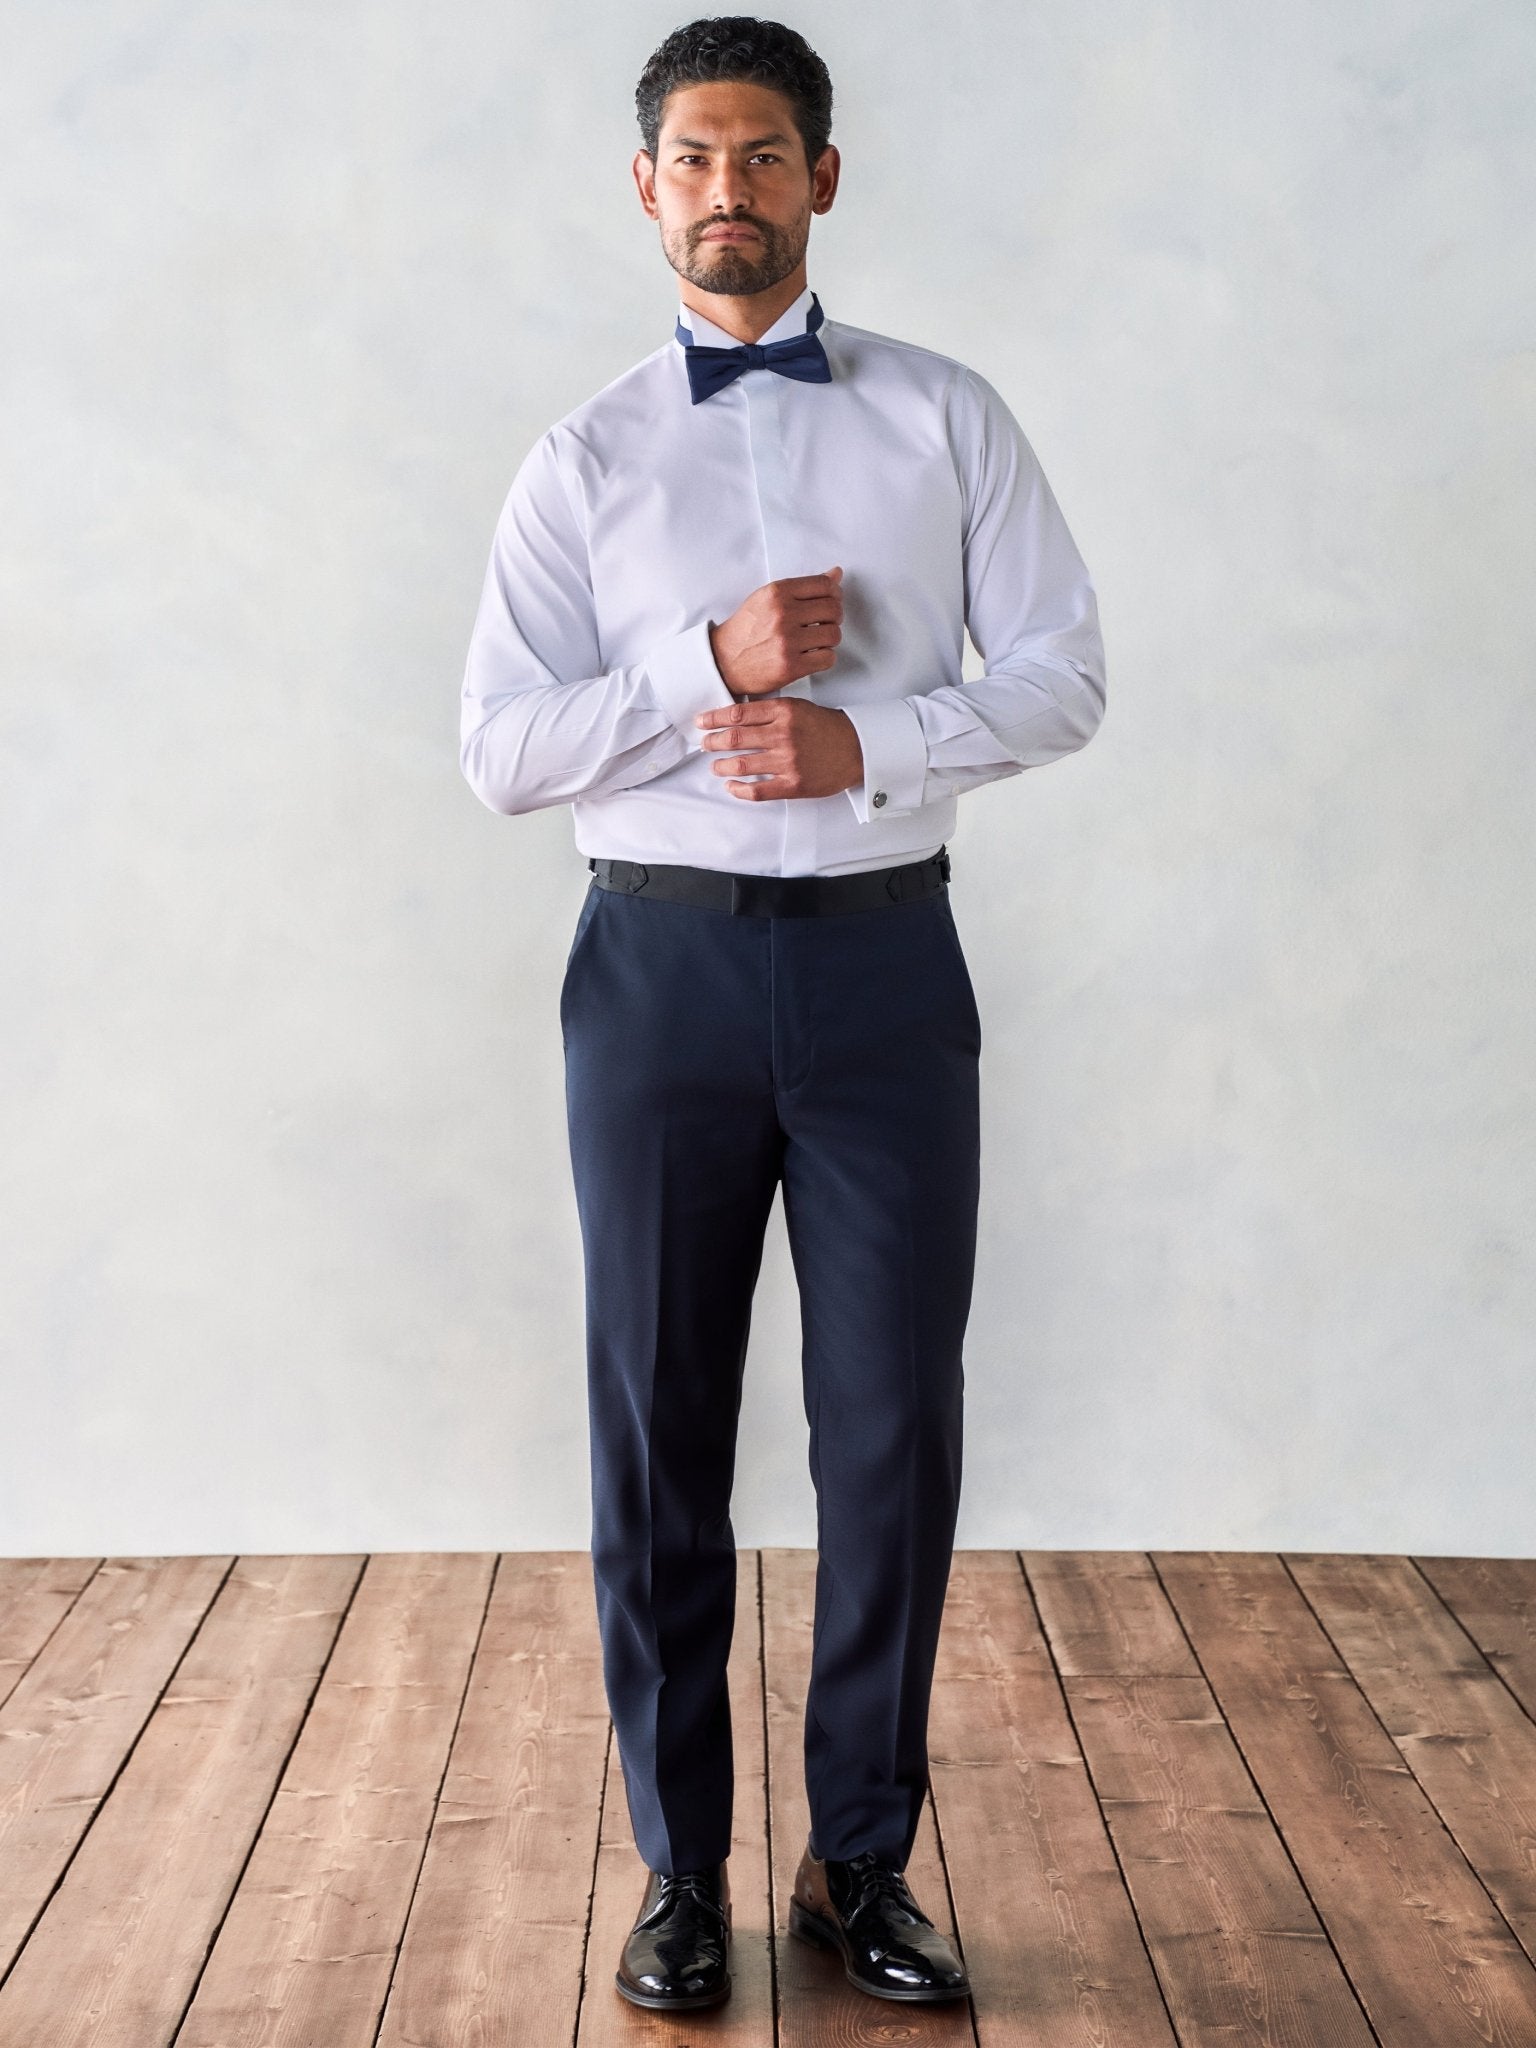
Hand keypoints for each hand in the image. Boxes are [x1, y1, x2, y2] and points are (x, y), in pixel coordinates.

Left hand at [694, 697, 863, 800]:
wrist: (857, 749)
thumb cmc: (826, 728)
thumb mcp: (799, 707)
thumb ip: (770, 710)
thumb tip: (736, 714)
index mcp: (784, 712)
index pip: (738, 713)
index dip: (714, 718)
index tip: (701, 722)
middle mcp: (784, 735)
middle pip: (735, 738)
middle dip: (712, 742)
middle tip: (704, 745)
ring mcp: (788, 761)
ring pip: (742, 765)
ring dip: (722, 767)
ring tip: (716, 767)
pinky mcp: (794, 784)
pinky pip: (758, 791)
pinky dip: (739, 790)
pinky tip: (732, 787)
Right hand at [707, 567, 842, 696]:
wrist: (724, 660)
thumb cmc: (747, 629)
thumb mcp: (768, 598)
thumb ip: (802, 587)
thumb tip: (836, 573)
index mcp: (777, 593)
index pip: (824, 584)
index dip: (835, 593)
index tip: (833, 600)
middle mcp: (783, 615)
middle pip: (833, 609)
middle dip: (834, 616)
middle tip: (824, 622)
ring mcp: (787, 641)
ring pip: (834, 635)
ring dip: (830, 638)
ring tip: (817, 640)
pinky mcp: (791, 666)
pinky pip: (828, 658)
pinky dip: (825, 658)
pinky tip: (813, 655)